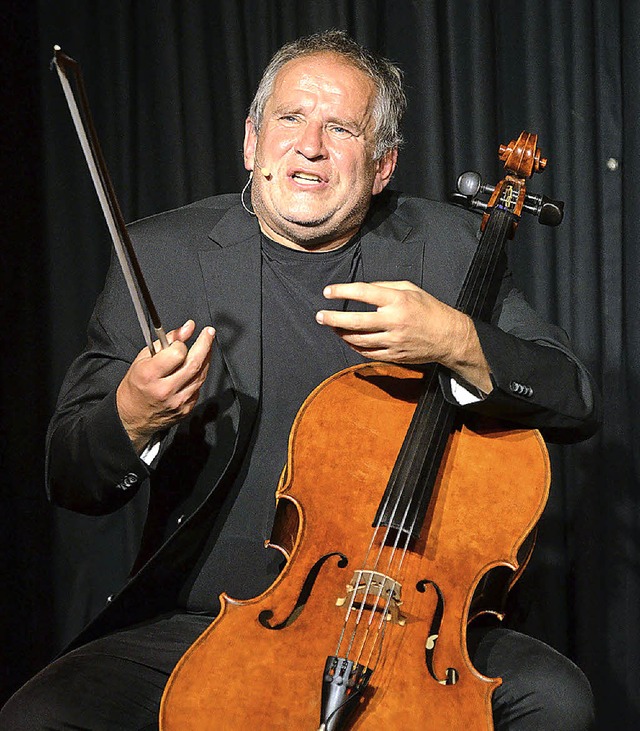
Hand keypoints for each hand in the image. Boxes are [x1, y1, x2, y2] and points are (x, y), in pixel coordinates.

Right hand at [116, 320, 215, 452]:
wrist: (132, 417)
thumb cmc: (136, 386)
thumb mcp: (142, 359)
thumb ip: (166, 341)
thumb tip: (187, 328)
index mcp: (150, 375)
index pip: (177, 354)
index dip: (181, 343)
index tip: (182, 338)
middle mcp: (165, 390)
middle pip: (194, 364)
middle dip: (205, 344)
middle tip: (209, 332)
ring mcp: (178, 401)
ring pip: (201, 375)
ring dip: (206, 358)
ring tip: (205, 347)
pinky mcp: (186, 409)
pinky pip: (198, 387)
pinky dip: (199, 375)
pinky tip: (195, 369)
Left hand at [315, 281, 491, 391]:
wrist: (448, 337)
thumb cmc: (428, 309)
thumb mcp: (410, 289)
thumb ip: (385, 286)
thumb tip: (361, 289)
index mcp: (397, 300)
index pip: (363, 293)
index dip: (342, 291)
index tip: (327, 292)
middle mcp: (393, 321)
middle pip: (355, 321)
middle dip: (333, 319)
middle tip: (320, 316)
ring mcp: (393, 341)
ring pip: (358, 340)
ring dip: (341, 334)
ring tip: (332, 327)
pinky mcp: (394, 355)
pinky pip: (367, 352)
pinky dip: (354, 346)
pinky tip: (348, 340)